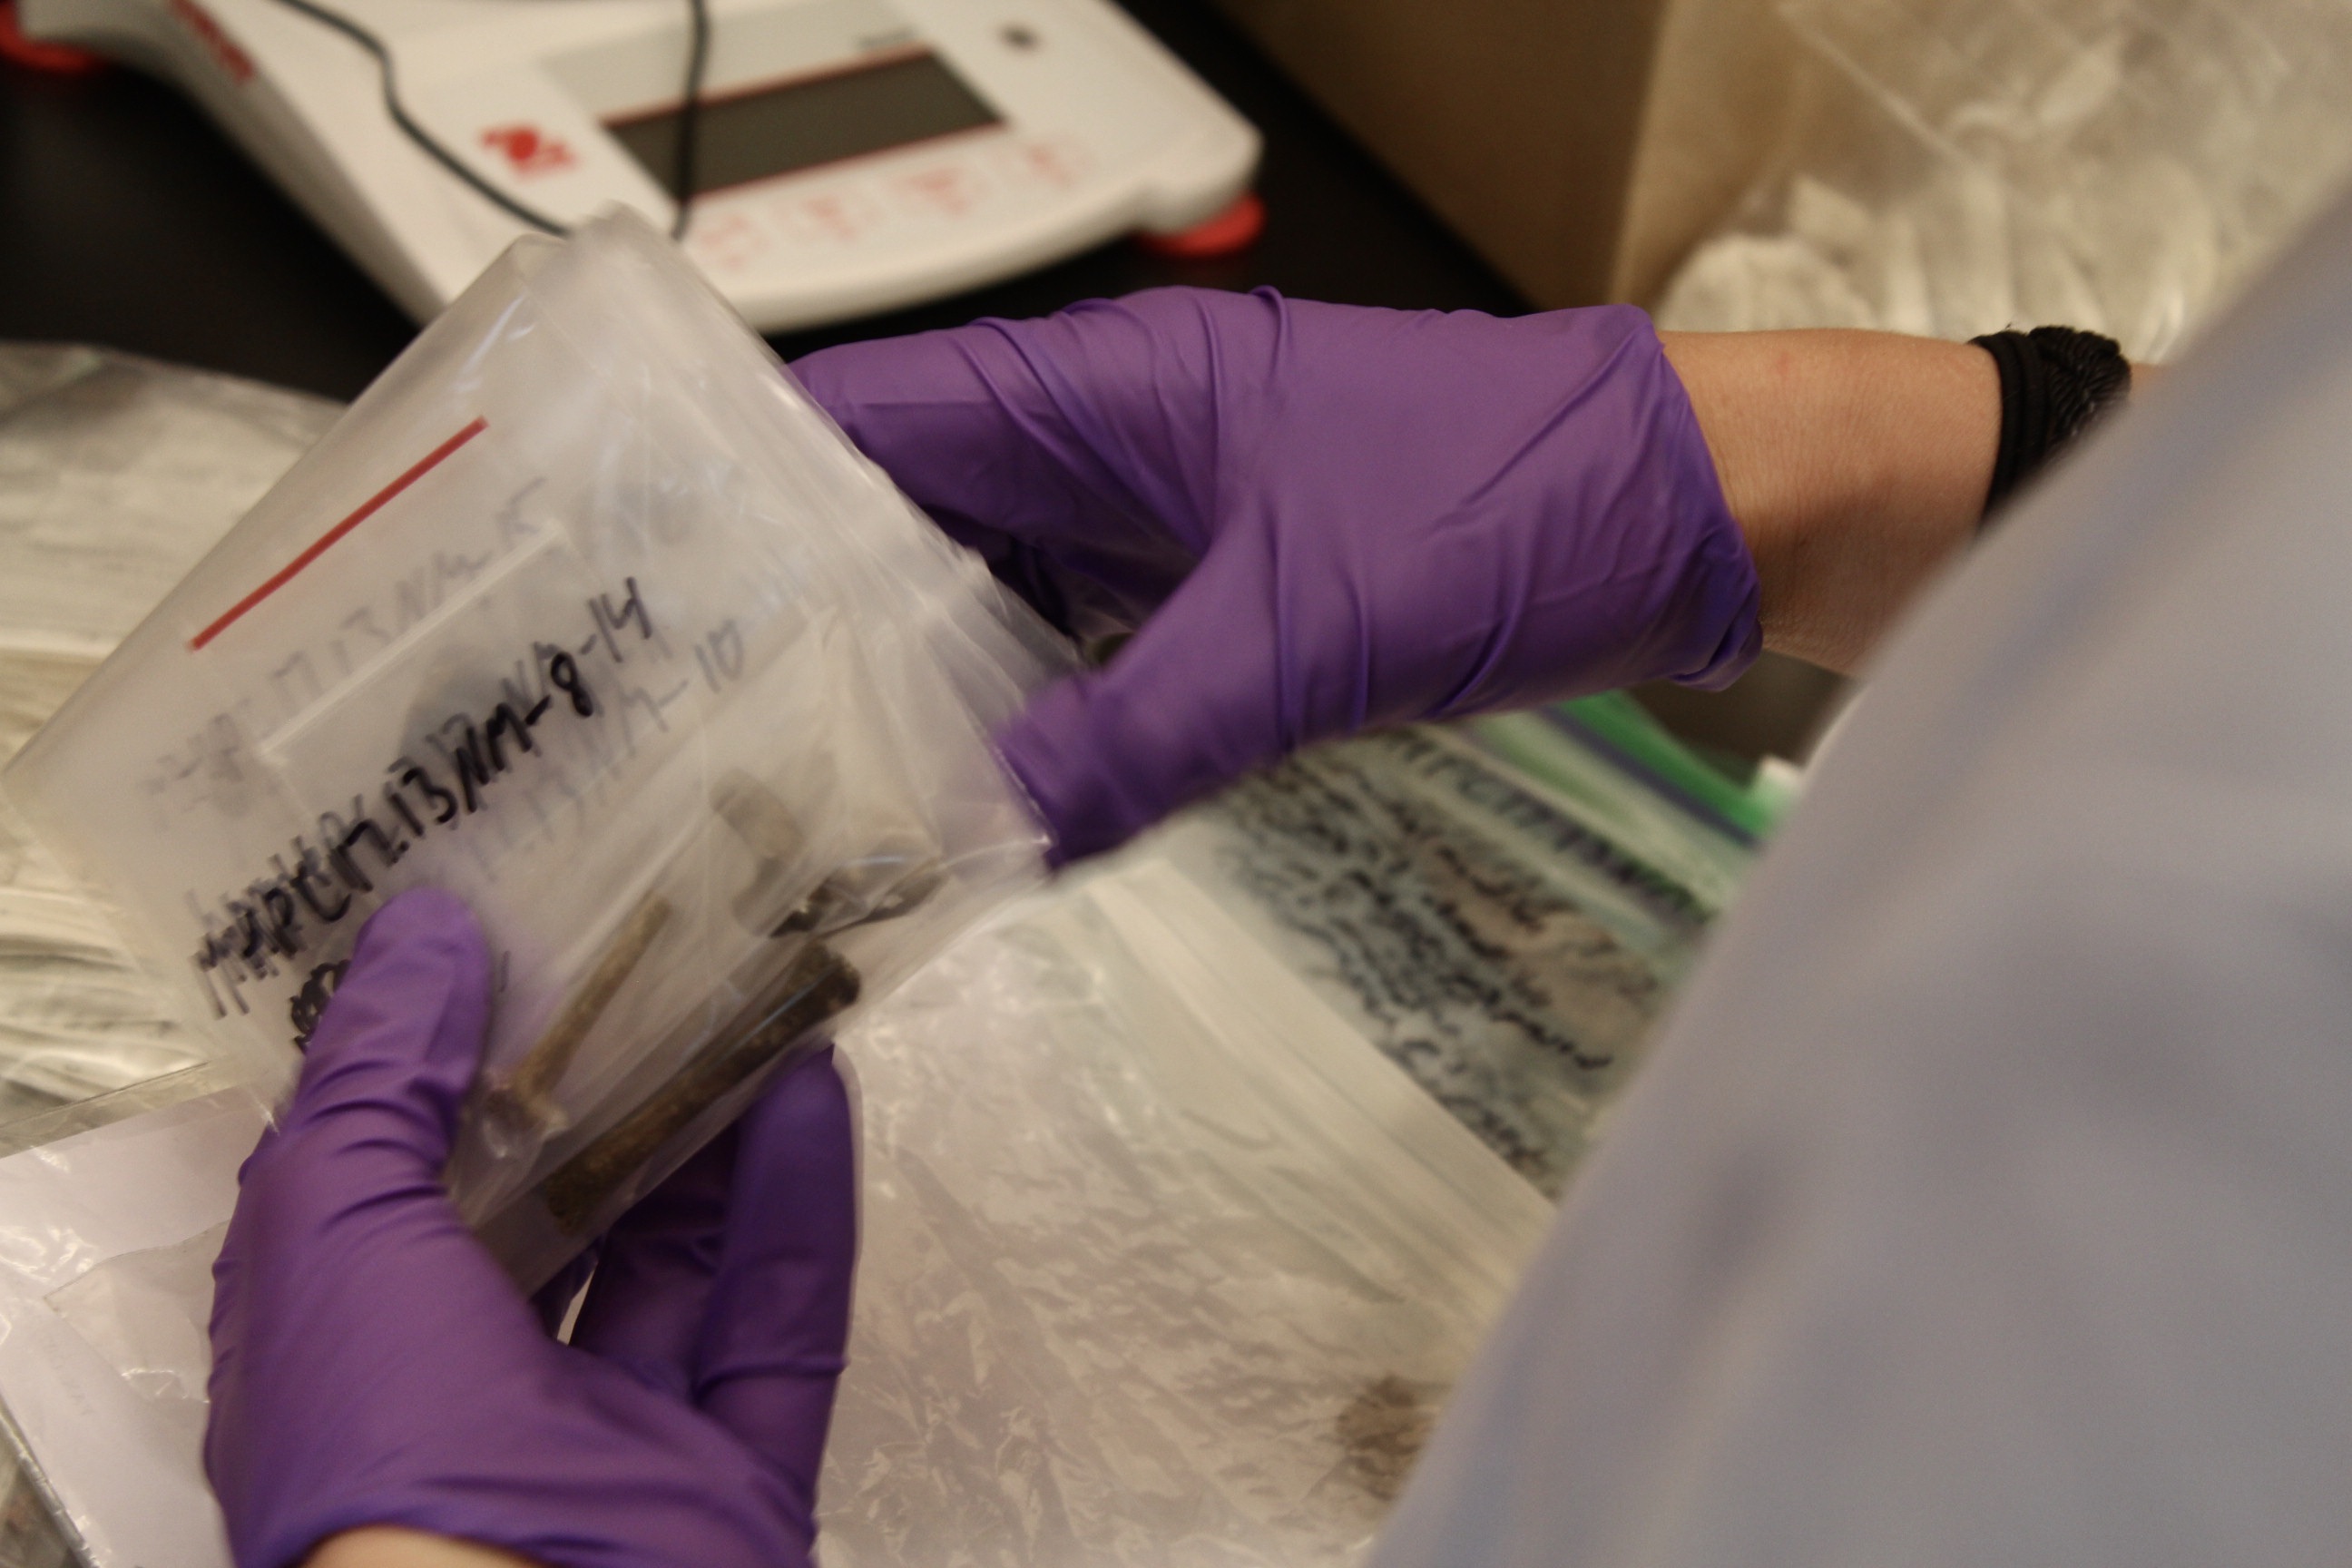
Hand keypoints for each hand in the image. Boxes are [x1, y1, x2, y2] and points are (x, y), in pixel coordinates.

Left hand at [205, 889, 856, 1567]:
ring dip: (716, 1130)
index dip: (445, 1070)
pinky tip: (814, 1090)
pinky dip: (799, 1208)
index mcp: (352, 1358)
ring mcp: (617, 1445)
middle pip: (556, 1220)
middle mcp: (479, 1402)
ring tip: (756, 990)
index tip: (503, 946)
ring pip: (677, 1263)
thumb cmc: (383, 1446)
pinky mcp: (738, 1477)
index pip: (396, 1192)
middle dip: (606, 1090)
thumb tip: (425, 935)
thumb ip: (376, 1081)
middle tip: (659, 958)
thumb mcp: (328, 1228)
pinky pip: (776, 1324)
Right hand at [794, 288, 1760, 860]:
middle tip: (699, 738)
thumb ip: (1132, 736)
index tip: (643, 601)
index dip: (744, 496)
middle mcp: (1098, 439)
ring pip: (983, 590)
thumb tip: (979, 835)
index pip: (861, 417)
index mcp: (1092, 387)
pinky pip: (1074, 646)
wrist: (1670, 514)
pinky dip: (1021, 713)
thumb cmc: (1505, 506)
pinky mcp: (1206, 588)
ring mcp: (1151, 514)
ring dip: (913, 677)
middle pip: (901, 514)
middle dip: (807, 616)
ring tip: (803, 787)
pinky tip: (965, 797)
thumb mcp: (1300, 632)